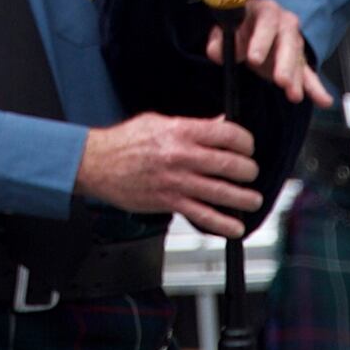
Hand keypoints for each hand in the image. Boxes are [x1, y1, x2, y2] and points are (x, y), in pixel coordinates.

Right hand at [76, 112, 265, 235]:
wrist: (97, 164)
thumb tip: (220, 124)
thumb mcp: (159, 122)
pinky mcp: (170, 202)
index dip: (245, 142)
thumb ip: (193, 126)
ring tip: (253, 199)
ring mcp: (177, 181)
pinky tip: (235, 227)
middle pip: (230, 165)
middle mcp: (182, 156)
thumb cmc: (124, 141)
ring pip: (222, 192)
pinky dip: (223, 224)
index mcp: (181, 131)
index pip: (227, 134)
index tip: (248, 147)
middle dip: (248, 170)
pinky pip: (203, 215)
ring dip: (244, 198)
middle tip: (251, 172)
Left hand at [204, 0, 333, 106]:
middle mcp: (284, 23)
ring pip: (298, 59)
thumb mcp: (223, 29)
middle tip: (281, 81)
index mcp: (265, 10)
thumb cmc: (237, 26)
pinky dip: (315, 87)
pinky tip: (324, 100)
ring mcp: (293, 41)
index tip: (254, 59)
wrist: (247, 26)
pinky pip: (308, 73)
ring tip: (293, 96)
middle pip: (288, 41)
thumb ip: (218, 40)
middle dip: (285, 62)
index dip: (262, 39)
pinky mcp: (297, 60)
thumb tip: (217, 53)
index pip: (266, 22)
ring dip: (296, 78)